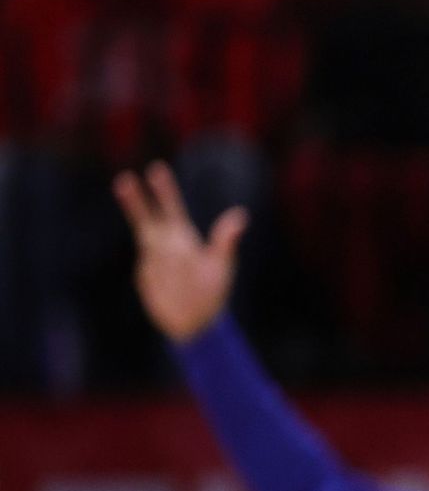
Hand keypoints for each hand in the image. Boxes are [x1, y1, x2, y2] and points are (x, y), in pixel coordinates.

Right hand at [112, 162, 247, 342]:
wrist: (198, 321)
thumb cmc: (214, 292)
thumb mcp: (222, 264)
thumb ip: (226, 240)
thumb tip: (241, 215)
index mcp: (185, 238)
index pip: (172, 209)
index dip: (164, 191)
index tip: (157, 169)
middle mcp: (166, 245)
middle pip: (149, 218)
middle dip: (136, 201)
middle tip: (125, 179)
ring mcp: (154, 260)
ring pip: (145, 240)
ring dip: (145, 234)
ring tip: (147, 232)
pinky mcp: (146, 276)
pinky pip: (148, 269)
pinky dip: (156, 271)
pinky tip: (168, 283)